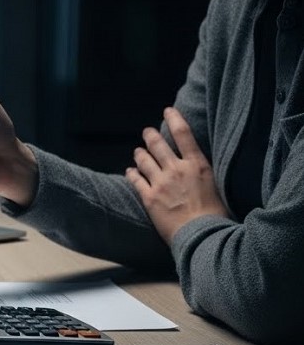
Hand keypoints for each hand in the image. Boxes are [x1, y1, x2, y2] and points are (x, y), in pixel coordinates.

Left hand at [126, 107, 229, 243]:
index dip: (174, 118)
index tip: (168, 110)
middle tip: (147, 132)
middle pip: (158, 144)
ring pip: (144, 159)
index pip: (183, 133)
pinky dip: (132, 173)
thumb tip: (197, 168)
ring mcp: (161, 182)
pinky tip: (130, 170)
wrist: (202, 234)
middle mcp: (177, 169)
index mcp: (197, 165)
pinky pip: (135, 180)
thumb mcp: (215, 185)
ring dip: (139, 153)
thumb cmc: (215, 214)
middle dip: (150, 135)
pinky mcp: (149, 196)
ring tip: (137, 151)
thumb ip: (201, 172)